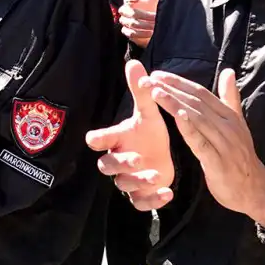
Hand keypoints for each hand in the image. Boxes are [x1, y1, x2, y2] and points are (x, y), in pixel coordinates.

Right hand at [87, 60, 174, 209]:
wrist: (160, 158)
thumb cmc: (149, 134)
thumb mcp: (147, 113)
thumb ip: (140, 91)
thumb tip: (134, 62)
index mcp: (116, 140)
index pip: (97, 140)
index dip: (97, 140)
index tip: (96, 139)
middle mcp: (117, 161)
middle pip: (106, 166)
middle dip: (121, 163)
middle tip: (137, 159)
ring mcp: (127, 179)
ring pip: (124, 185)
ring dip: (139, 181)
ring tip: (157, 175)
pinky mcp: (140, 195)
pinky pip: (140, 203)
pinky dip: (153, 200)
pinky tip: (168, 193)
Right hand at [118, 0, 164, 46]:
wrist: (152, 25)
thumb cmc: (153, 8)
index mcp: (131, 1)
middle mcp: (126, 11)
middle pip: (128, 12)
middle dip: (142, 15)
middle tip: (154, 17)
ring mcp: (125, 22)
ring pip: (130, 23)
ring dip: (143, 25)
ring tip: (154, 26)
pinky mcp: (127, 32)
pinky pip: (130, 33)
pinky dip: (140, 34)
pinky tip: (149, 33)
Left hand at [147, 68, 264, 227]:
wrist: (254, 189)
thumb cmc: (240, 155)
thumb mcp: (237, 124)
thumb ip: (230, 98)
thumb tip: (228, 71)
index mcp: (229, 115)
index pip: (201, 93)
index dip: (179, 82)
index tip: (157, 74)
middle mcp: (228, 126)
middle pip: (196, 102)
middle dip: (171, 89)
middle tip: (149, 79)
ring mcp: (224, 143)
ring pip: (197, 118)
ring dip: (175, 104)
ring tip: (155, 93)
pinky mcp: (218, 161)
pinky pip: (201, 142)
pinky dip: (189, 129)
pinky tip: (176, 118)